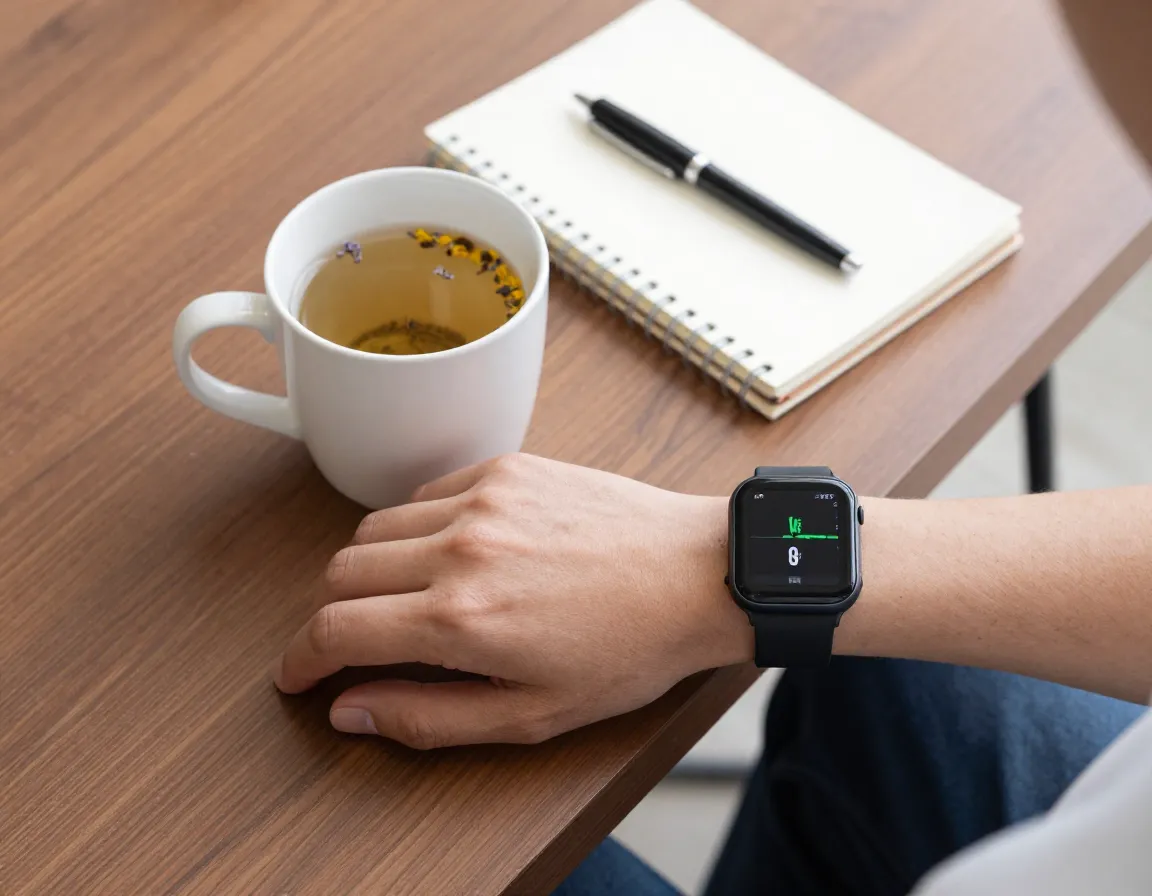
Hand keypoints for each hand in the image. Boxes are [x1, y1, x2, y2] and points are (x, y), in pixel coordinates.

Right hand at [274, 453, 750, 747]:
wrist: (695, 574)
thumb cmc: (628, 651)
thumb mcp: (531, 715)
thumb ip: (428, 717)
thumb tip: (351, 711)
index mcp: (460, 618)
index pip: (335, 630)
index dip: (300, 658)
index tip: (297, 673)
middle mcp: (459, 548)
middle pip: (340, 572)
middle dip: (331, 615)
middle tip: (350, 640)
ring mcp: (482, 498)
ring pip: (374, 527)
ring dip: (368, 568)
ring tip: (403, 598)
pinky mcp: (506, 466)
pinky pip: (426, 491)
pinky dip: (415, 525)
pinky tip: (447, 551)